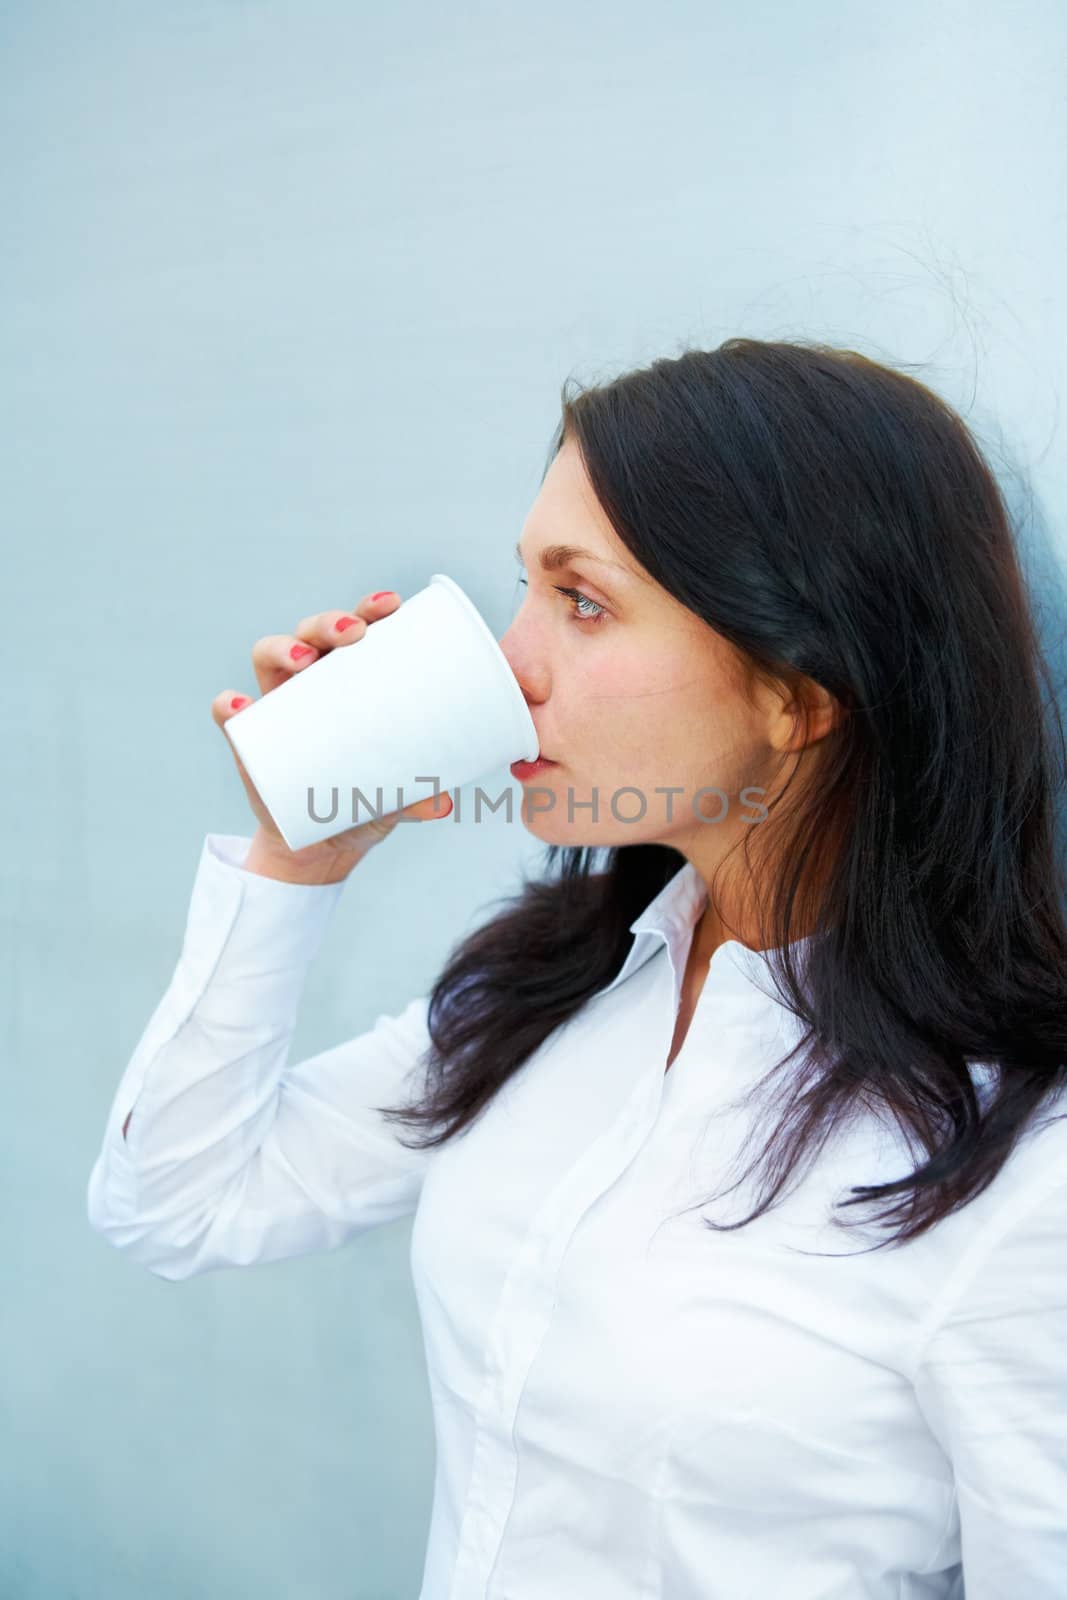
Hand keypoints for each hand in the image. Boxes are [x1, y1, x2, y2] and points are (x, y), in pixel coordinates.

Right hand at [211, 589, 451, 877]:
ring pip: (270, 654)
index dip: (370, 609)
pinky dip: (229, 705)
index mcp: (350, 680)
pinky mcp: (246, 737)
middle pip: (313, 632)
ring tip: (304, 659)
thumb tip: (442, 805)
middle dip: (330, 621)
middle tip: (353, 632)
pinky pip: (229, 713)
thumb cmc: (364, 801)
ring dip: (284, 647)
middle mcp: (310, 681)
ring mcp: (275, 704)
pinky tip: (240, 705)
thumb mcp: (394, 801)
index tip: (392, 605)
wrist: (319, 844)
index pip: (358, 629)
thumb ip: (416, 800)